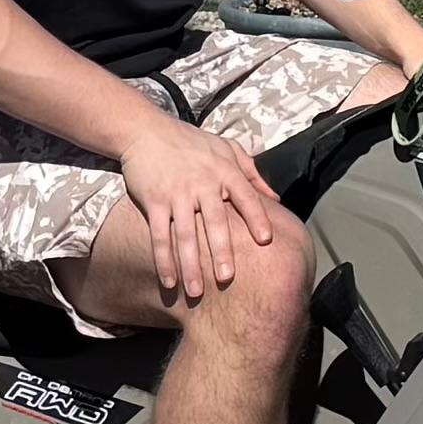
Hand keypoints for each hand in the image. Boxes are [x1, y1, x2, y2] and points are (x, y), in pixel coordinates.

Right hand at [119, 111, 280, 301]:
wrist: (146, 131)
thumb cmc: (191, 142)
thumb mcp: (226, 148)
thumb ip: (252, 172)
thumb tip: (276, 199)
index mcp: (224, 170)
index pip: (245, 196)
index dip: (256, 217)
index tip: (266, 240)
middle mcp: (202, 183)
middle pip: (214, 221)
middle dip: (221, 250)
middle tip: (227, 278)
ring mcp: (177, 194)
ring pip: (185, 234)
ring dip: (190, 265)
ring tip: (195, 292)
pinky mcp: (154, 201)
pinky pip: (160, 235)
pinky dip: (163, 259)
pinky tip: (169, 281)